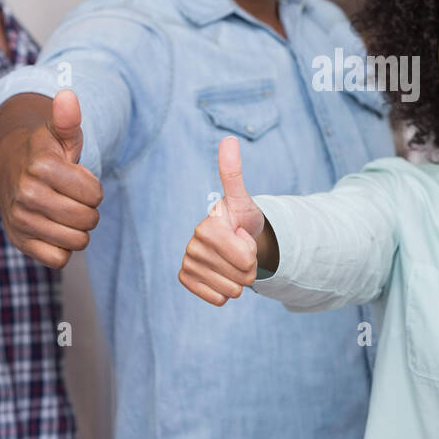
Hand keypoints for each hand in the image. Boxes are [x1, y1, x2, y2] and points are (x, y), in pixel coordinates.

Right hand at [0, 89, 102, 269]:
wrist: (8, 167)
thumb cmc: (44, 151)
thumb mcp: (59, 132)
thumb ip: (68, 118)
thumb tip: (68, 97)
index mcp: (41, 166)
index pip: (95, 195)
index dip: (93, 188)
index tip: (77, 178)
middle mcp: (26, 195)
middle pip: (87, 220)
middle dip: (88, 209)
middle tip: (72, 197)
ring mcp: (20, 220)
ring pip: (76, 242)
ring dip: (78, 229)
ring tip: (63, 211)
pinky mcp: (18, 241)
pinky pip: (58, 260)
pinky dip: (63, 248)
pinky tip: (54, 229)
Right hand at [178, 136, 267, 304]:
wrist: (235, 238)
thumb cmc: (241, 218)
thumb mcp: (243, 199)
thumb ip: (233, 173)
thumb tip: (229, 140)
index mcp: (206, 227)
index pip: (245, 258)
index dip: (252, 250)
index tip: (242, 235)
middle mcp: (192, 245)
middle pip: (241, 276)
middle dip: (248, 267)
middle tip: (240, 250)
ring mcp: (188, 263)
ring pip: (232, 291)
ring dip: (239, 280)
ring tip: (233, 261)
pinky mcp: (186, 279)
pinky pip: (218, 299)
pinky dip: (226, 292)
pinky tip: (222, 275)